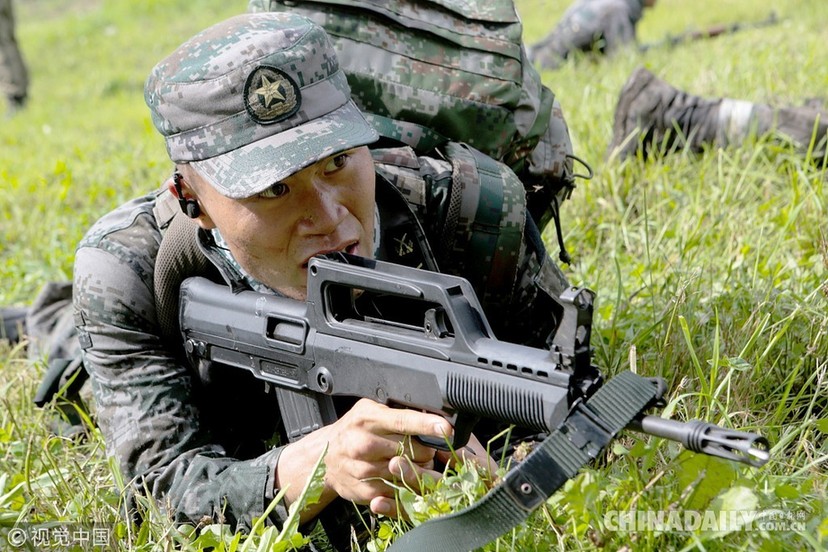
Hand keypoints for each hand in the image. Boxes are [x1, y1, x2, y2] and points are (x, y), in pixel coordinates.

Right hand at [276, 399, 452, 519]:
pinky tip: (407, 479)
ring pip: (409, 473)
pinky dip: (410, 486)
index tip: (446, 428)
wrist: (324, 458)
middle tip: (427, 450)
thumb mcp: (370, 410)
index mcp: (368, 419)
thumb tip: (431, 415)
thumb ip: (397, 413)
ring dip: (421, 470)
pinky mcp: (367, 491)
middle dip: (428, 451)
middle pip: (412, 450)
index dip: (426, 425)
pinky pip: (400, 492)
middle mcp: (364, 444)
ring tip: (417, 463)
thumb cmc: (353, 430)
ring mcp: (365, 470)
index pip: (403, 421)